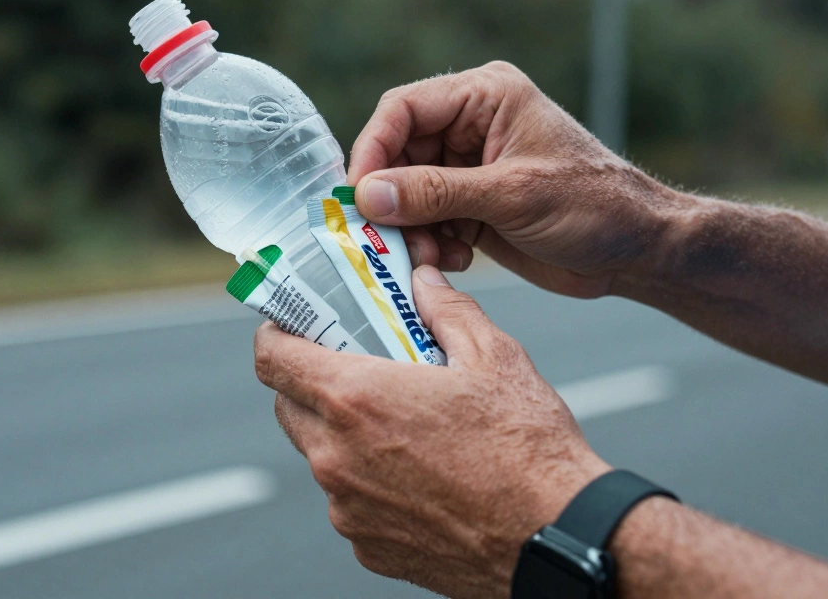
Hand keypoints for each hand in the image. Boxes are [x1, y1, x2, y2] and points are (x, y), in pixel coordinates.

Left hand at [254, 265, 610, 598]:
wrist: (555, 537)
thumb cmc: (527, 447)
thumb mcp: (494, 357)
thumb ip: (447, 311)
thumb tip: (424, 281)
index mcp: (355, 399)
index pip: (272, 358)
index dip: (276, 335)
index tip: (293, 326)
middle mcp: (336, 457)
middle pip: (287, 407)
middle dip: (310, 383)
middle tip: (354, 368)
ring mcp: (347, 508)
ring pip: (320, 457)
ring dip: (343, 435)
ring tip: (400, 425)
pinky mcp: (366, 547)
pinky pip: (350, 501)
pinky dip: (370, 483)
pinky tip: (419, 474)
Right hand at [348, 61, 685, 297]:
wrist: (637, 251)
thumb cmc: (594, 205)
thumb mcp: (511, 195)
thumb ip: (436, 193)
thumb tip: (368, 194)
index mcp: (485, 96)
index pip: (403, 109)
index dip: (373, 150)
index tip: (357, 195)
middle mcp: (471, 125)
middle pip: (398, 154)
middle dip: (393, 200)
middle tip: (389, 239)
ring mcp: (470, 167)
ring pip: (407, 193)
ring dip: (411, 228)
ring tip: (432, 255)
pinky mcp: (472, 205)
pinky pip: (427, 220)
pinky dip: (430, 242)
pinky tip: (456, 259)